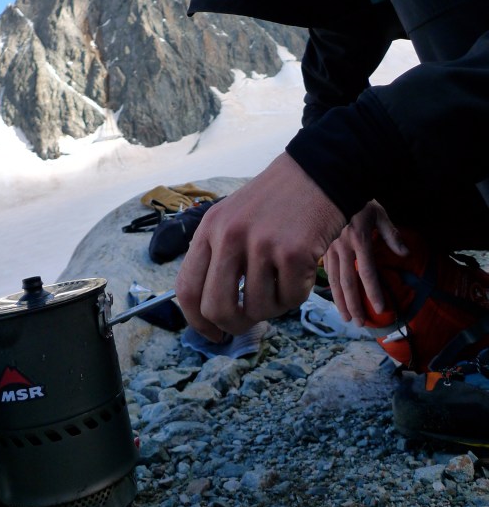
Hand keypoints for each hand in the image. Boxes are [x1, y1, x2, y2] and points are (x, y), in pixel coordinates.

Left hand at [175, 152, 346, 339]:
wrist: (318, 171)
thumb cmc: (277, 200)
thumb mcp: (233, 217)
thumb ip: (219, 256)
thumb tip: (213, 312)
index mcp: (209, 229)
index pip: (187, 289)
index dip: (196, 321)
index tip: (212, 334)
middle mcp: (229, 237)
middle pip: (217, 308)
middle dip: (233, 325)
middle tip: (249, 323)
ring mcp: (261, 244)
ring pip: (259, 309)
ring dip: (274, 307)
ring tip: (283, 281)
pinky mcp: (293, 253)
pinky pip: (292, 299)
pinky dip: (298, 294)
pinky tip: (302, 270)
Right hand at [323, 200, 408, 323]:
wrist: (332, 187)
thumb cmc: (360, 200)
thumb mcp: (379, 213)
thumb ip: (391, 235)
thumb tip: (405, 254)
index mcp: (358, 239)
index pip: (366, 272)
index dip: (373, 292)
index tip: (381, 308)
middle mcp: (342, 247)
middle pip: (348, 282)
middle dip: (354, 305)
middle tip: (359, 322)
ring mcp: (329, 248)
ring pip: (334, 280)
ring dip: (340, 301)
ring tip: (346, 317)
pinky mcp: (322, 248)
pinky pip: (326, 272)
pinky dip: (330, 288)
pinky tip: (334, 300)